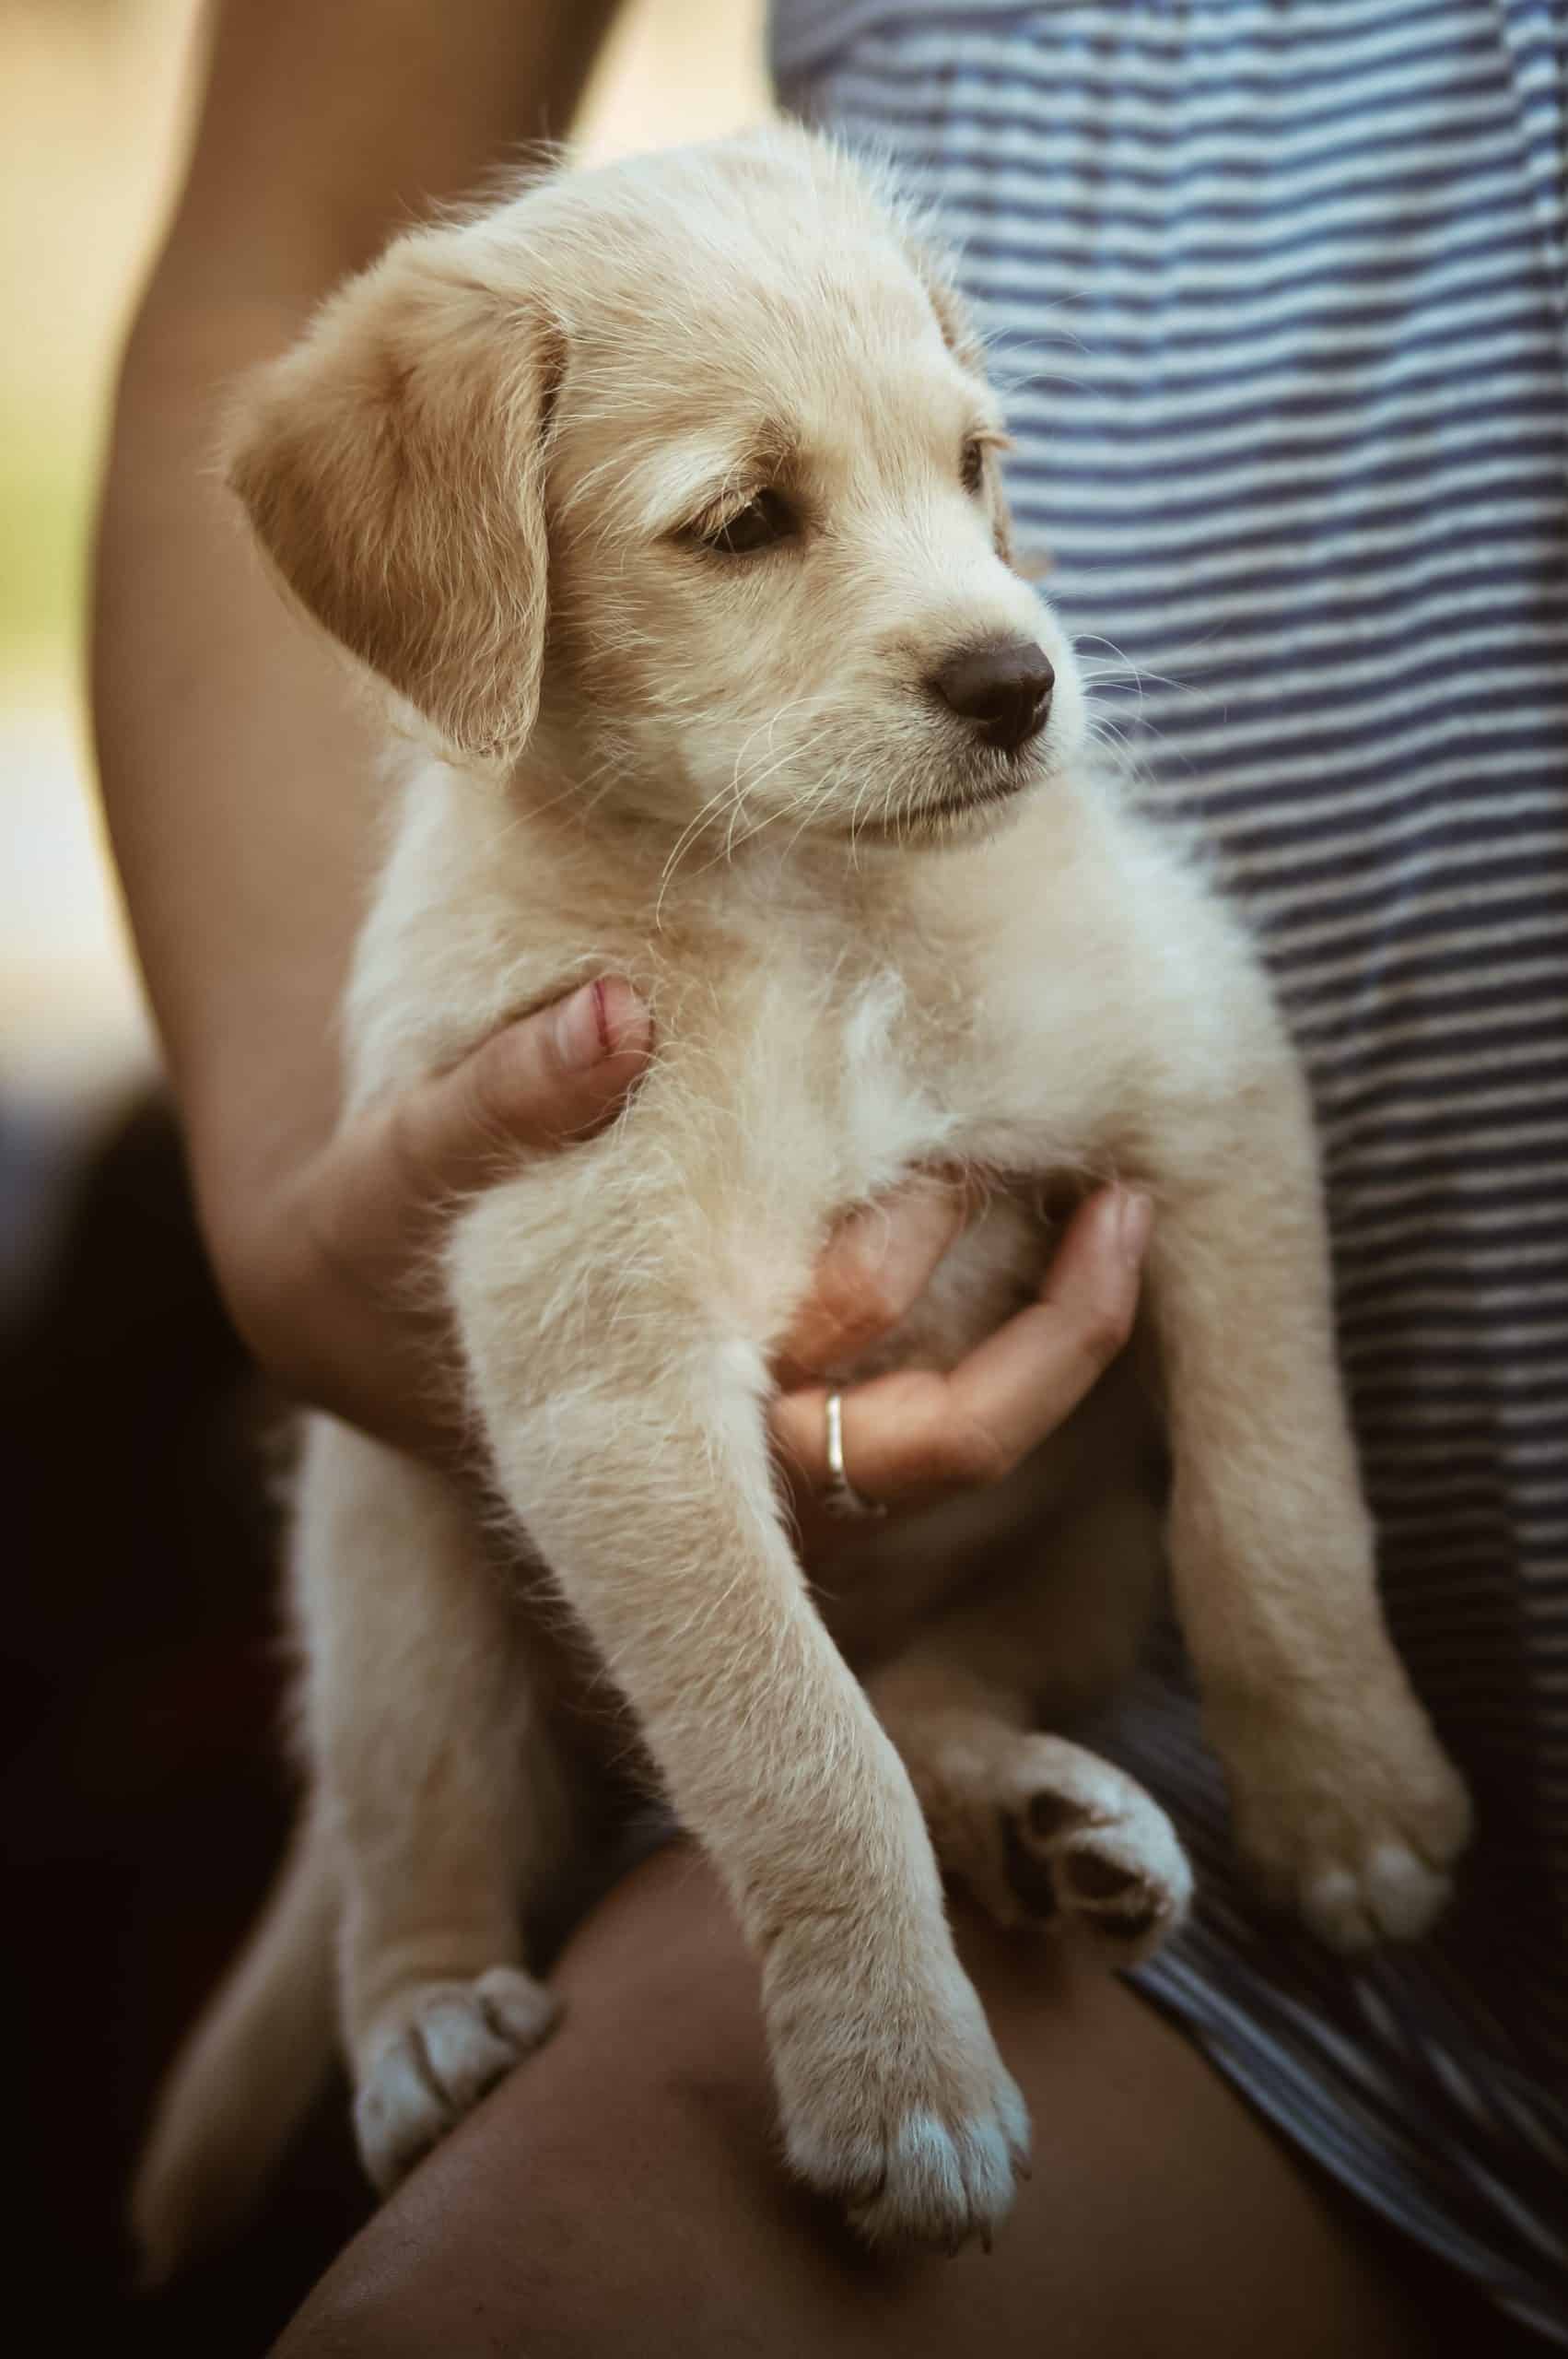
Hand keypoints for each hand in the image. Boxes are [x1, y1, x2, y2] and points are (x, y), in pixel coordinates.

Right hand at [221, 980, 1148, 1515]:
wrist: (349, 1299)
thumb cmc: (374, 1232)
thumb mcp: (397, 1167)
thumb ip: (495, 1100)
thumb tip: (617, 1015)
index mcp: (686, 1454)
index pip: (917, 1445)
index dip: (1026, 1355)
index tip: (1087, 1198)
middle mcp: (751, 1483)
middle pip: (970, 1446)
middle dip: (1059, 1331)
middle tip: (1121, 1193)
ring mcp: (780, 1457)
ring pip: (968, 1424)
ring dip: (1045, 1315)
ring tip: (1109, 1188)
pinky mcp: (792, 1408)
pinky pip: (937, 1383)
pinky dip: (1001, 1305)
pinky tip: (1044, 1192)